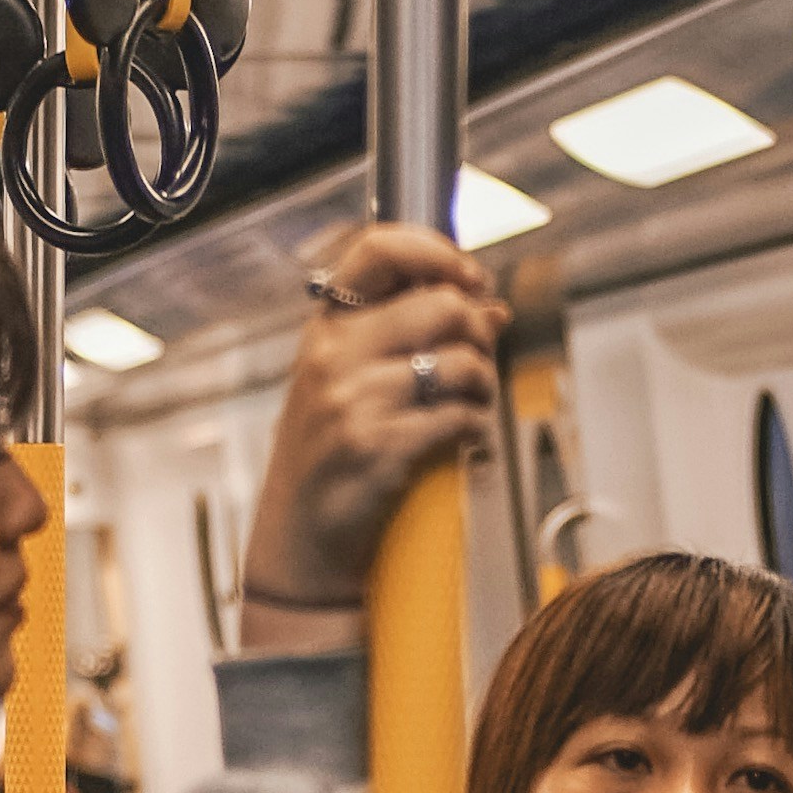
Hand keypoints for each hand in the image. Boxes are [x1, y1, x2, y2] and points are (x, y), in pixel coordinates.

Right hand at [239, 226, 503, 635]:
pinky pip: (460, 418)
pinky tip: (466, 441)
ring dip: (484, 384)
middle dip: (479, 332)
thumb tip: (493, 308)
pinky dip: (476, 429)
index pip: (380, 249)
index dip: (439, 252)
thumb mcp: (348, 385)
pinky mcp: (377, 448)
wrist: (299, 543)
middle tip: (479, 363)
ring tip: (474, 403)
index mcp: (325, 330)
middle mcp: (333, 357)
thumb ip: (409, 338)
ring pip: (461, 362)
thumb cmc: (329, 460)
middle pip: (442, 305)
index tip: (470, 277)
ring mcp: (352, 403)